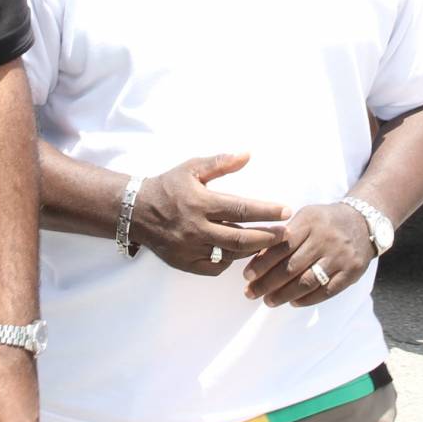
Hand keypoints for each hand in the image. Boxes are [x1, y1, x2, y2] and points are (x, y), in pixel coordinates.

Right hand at [133, 153, 291, 276]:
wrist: (136, 211)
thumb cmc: (168, 186)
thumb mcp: (191, 168)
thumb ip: (220, 163)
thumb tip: (247, 154)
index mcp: (200, 203)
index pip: (242, 209)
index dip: (267, 211)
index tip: (286, 211)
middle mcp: (197, 228)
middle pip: (242, 239)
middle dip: (268, 237)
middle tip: (286, 234)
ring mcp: (190, 249)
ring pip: (231, 255)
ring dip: (254, 251)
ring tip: (270, 244)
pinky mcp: (185, 263)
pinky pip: (215, 267)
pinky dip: (231, 261)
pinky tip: (241, 253)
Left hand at [242, 202, 375, 306]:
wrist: (364, 222)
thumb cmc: (324, 221)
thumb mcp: (305, 217)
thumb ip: (284, 235)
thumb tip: (255, 257)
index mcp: (309, 222)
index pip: (281, 246)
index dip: (262, 263)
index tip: (246, 276)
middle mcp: (325, 239)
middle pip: (292, 267)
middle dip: (268, 283)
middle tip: (251, 293)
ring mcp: (340, 257)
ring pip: (308, 281)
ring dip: (285, 295)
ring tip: (268, 301)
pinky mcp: (352, 271)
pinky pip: (327, 291)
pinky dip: (308, 299)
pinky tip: (293, 302)